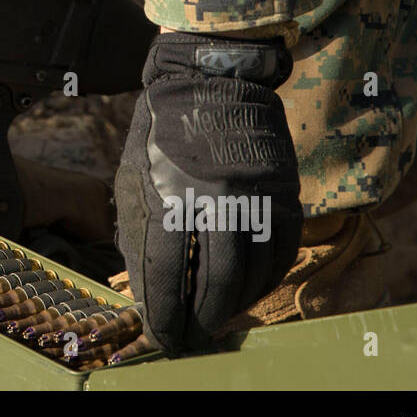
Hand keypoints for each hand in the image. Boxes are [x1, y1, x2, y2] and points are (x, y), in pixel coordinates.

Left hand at [114, 32, 302, 352]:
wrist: (211, 79)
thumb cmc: (161, 134)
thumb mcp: (133, 179)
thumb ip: (139, 235)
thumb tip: (146, 292)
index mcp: (169, 195)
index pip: (166, 276)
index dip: (164, 315)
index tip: (162, 337)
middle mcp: (214, 200)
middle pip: (214, 282)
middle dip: (201, 319)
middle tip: (191, 337)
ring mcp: (255, 196)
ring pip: (253, 272)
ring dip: (235, 305)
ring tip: (218, 319)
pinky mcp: (282, 191)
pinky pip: (281, 251)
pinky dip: (266, 280)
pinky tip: (250, 291)